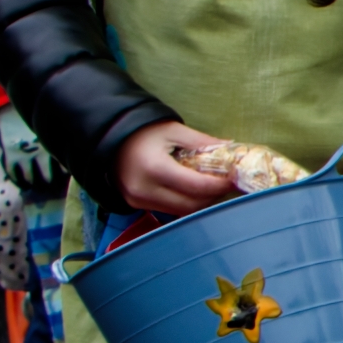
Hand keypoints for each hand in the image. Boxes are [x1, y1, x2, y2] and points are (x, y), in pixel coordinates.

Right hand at [111, 123, 234, 219]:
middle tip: (227, 183)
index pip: (197, 187)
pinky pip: (169, 210)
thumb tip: (232, 151)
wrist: (109, 138)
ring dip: (201, 202)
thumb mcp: (174, 131)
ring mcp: (138, 200)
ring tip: (213, 186)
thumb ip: (203, 143)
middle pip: (191, 204)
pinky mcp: (136, 205)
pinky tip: (195, 190)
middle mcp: (144, 190)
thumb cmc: (143, 131)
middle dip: (213, 195)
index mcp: (154, 169)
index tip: (234, 177)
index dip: (220, 184)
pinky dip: (186, 202)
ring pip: (181, 211)